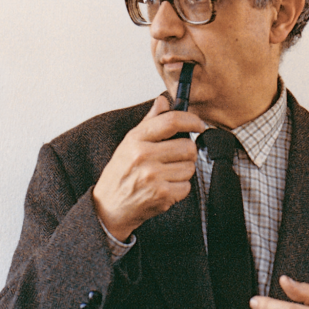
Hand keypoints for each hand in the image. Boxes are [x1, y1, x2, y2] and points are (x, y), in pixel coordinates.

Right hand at [93, 95, 204, 241]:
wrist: (109, 207)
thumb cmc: (121, 173)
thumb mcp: (129, 143)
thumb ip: (150, 121)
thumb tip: (163, 100)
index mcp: (136, 139)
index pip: (171, 121)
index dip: (191, 120)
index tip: (198, 124)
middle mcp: (143, 156)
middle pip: (187, 147)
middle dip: (187, 152)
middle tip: (176, 157)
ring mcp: (153, 176)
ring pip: (189, 168)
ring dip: (183, 171)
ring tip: (166, 174)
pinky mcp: (161, 194)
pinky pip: (186, 186)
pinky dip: (180, 188)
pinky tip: (165, 187)